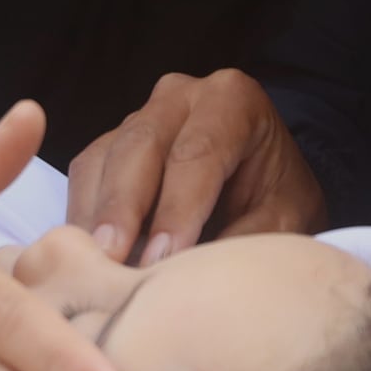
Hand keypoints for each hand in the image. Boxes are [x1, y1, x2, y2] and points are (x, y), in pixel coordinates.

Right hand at [66, 69, 323, 263]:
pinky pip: (87, 174)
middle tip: (111, 261)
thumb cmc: (276, 196)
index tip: (161, 259)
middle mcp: (181, 96)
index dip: (177, 209)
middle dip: (123, 208)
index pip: (198, 153)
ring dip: (96, 217)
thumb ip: (245, 238)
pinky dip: (85, 217)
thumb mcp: (285, 217)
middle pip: (140, 145)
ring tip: (98, 268)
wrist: (264, 180)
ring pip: (104, 159)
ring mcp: (140, 115)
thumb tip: (194, 275)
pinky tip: (92, 257)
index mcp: (233, 100)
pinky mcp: (112, 142)